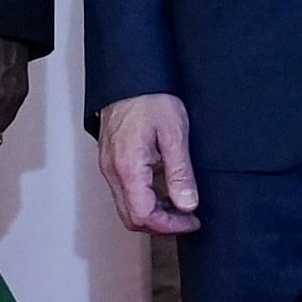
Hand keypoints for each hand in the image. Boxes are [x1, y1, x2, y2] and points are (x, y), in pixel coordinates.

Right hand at [97, 93, 200, 234]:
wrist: (130, 75)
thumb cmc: (151, 98)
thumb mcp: (175, 133)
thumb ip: (180, 172)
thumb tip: (187, 205)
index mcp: (128, 167)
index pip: (143, 215)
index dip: (169, 225)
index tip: (192, 221)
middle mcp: (113, 172)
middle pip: (131, 218)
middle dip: (161, 225)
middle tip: (187, 218)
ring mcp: (108, 167)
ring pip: (126, 207)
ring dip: (153, 213)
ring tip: (180, 204)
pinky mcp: (111, 161)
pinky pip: (125, 192)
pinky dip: (144, 199)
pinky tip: (164, 190)